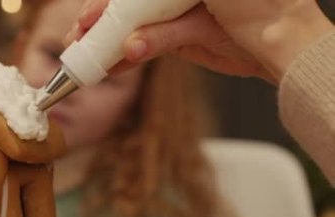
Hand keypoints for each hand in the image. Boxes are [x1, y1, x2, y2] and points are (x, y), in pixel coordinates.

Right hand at [65, 0, 333, 83]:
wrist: (281, 42)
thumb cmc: (258, 4)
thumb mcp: (205, 7)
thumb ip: (164, 28)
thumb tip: (130, 45)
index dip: (106, 3)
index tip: (89, 17)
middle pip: (125, 6)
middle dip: (99, 23)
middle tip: (79, 39)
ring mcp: (173, 16)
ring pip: (131, 28)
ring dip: (107, 44)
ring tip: (87, 58)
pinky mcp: (178, 39)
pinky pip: (145, 47)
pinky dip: (127, 58)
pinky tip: (111, 67)